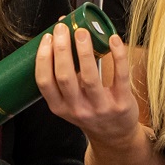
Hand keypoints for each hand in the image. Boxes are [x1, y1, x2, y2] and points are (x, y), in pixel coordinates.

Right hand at [36, 26, 140, 144]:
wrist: (115, 137)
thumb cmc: (89, 111)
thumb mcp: (68, 102)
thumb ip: (62, 76)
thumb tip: (60, 36)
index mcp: (60, 107)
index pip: (44, 82)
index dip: (43, 57)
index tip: (46, 38)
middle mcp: (77, 109)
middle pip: (64, 76)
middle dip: (61, 48)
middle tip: (62, 28)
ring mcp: (100, 107)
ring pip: (89, 76)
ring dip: (84, 51)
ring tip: (82, 32)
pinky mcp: (121, 103)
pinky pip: (120, 75)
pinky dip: (117, 55)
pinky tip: (113, 39)